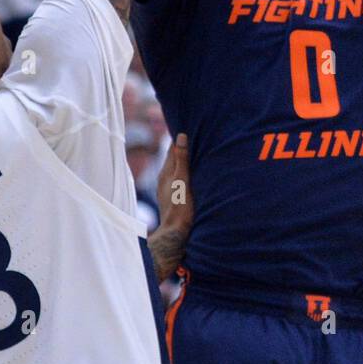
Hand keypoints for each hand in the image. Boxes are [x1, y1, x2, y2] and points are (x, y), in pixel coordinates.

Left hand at [154, 132, 192, 251]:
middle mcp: (165, 179)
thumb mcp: (183, 181)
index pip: (172, 149)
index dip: (180, 139)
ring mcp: (169, 190)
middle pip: (174, 159)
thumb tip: (180, 136)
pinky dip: (187, 174)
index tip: (190, 128)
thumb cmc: (180, 207)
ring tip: (198, 154)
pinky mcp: (174, 198)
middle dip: (183, 149)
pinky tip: (194, 176)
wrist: (175, 234)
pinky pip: (180, 180)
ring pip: (177, 170)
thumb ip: (182, 160)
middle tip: (197, 138)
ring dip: (186, 162)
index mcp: (166, 172)